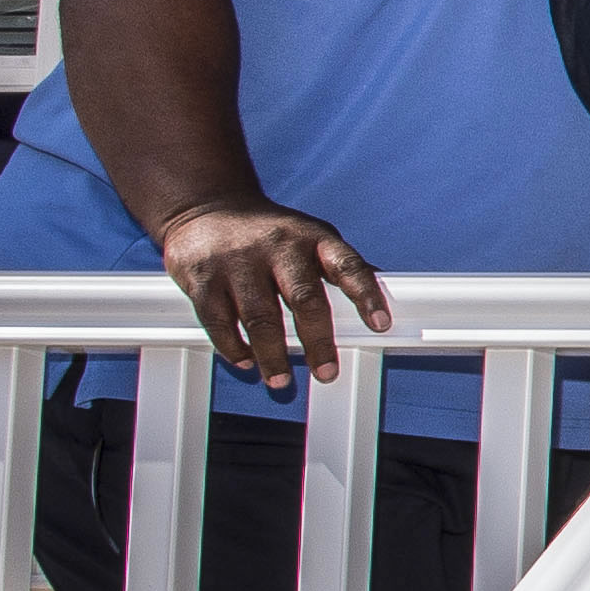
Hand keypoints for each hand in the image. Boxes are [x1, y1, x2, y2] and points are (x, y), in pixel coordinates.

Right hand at [159, 199, 389, 394]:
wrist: (204, 209)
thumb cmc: (270, 233)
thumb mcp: (311, 237)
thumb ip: (341, 266)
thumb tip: (386, 288)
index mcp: (313, 238)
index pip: (348, 266)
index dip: (366, 295)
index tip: (381, 324)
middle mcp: (279, 247)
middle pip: (305, 298)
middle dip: (318, 342)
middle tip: (326, 373)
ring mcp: (238, 261)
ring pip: (261, 317)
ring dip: (273, 356)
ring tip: (281, 381)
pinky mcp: (203, 277)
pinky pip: (220, 321)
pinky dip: (234, 348)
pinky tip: (246, 362)